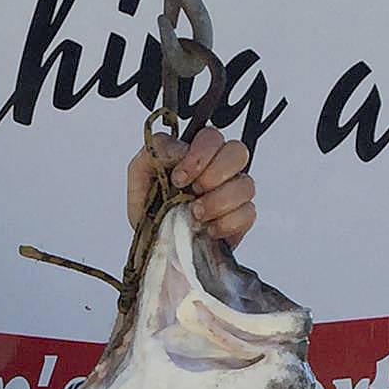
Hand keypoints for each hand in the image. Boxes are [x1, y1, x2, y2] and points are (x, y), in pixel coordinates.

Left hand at [127, 126, 256, 247]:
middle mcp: (219, 170)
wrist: (155, 251)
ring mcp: (232, 194)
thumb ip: (155, 152)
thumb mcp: (140, 178)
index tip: (179, 178)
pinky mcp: (240, 220)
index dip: (199, 155)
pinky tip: (208, 230)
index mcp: (197, 155)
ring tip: (196, 214)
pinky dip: (226, 223)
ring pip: (246, 185)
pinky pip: (248, 213)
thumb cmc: (150, 213)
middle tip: (193, 192)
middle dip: (214, 174)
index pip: (212, 137)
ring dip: (218, 201)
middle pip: (238, 152)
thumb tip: (179, 149)